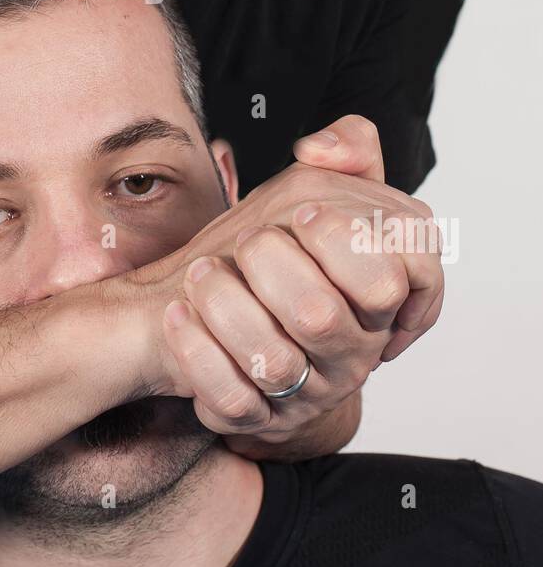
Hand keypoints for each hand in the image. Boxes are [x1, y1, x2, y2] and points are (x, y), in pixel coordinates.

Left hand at [135, 115, 443, 446]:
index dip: (343, 243)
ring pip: (272, 362)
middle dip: (275, 268)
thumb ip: (351, 152)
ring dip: (226, 306)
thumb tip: (321, 147)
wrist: (246, 320)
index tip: (301, 214)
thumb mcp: (330, 191)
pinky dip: (197, 352)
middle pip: (320, 318)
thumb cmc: (296, 251)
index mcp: (378, 302)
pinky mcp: (256, 418)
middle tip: (247, 241)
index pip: (388, 282)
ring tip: (199, 271)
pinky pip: (228, 398)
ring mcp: (306, 391)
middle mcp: (349, 352)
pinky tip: (178, 314)